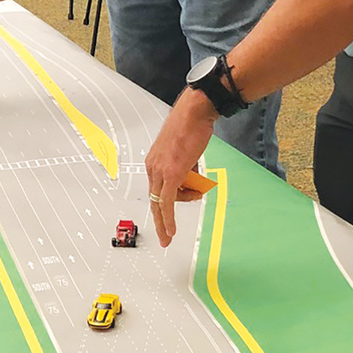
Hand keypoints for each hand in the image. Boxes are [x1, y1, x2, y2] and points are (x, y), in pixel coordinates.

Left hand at [144, 89, 216, 247]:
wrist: (195, 113)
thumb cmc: (192, 129)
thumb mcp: (187, 154)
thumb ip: (187, 171)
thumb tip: (193, 186)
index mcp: (154, 162)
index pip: (156, 190)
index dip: (160, 208)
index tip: (163, 222)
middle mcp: (152, 167)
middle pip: (157, 200)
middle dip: (160, 222)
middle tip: (165, 239)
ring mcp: (160, 170)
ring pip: (168, 200)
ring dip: (187, 200)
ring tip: (200, 188)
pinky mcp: (170, 173)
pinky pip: (167, 203)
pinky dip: (168, 219)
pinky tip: (171, 232)